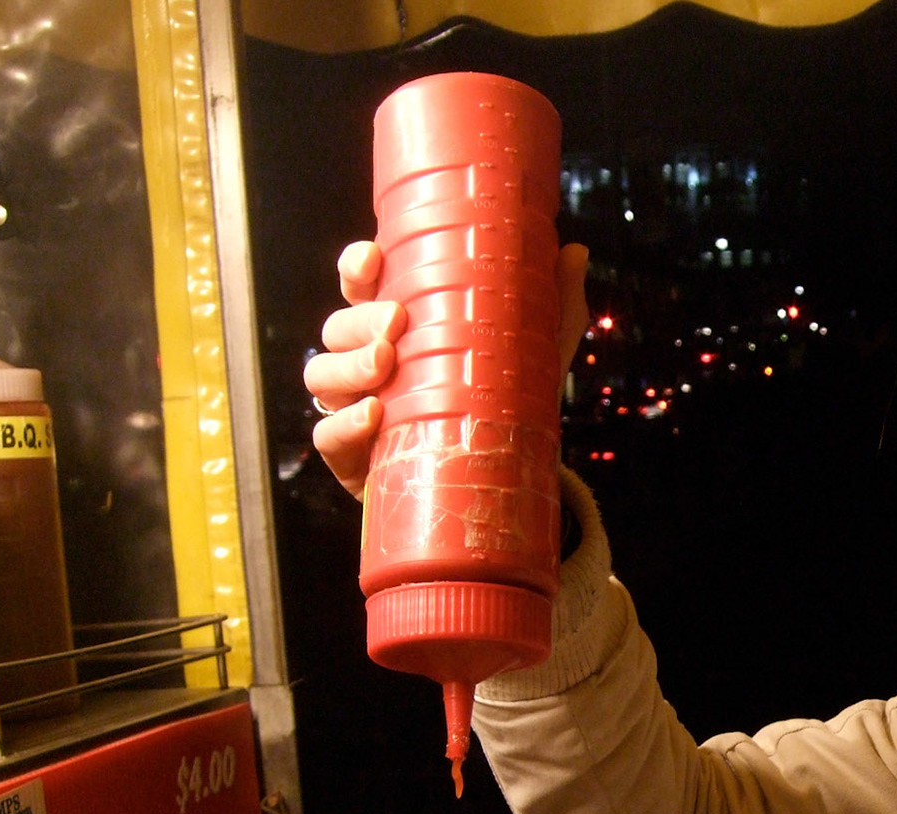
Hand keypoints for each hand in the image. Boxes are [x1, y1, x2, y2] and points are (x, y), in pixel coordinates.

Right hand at [303, 240, 591, 499]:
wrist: (507, 480)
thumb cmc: (507, 402)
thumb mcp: (535, 352)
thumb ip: (553, 305)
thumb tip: (575, 250)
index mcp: (400, 327)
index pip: (361, 287)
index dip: (357, 268)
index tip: (374, 258)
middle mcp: (369, 363)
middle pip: (337, 328)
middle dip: (359, 320)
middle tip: (395, 323)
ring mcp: (355, 408)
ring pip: (321, 375)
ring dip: (347, 365)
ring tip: (383, 364)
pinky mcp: (353, 458)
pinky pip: (326, 437)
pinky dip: (342, 425)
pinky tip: (372, 416)